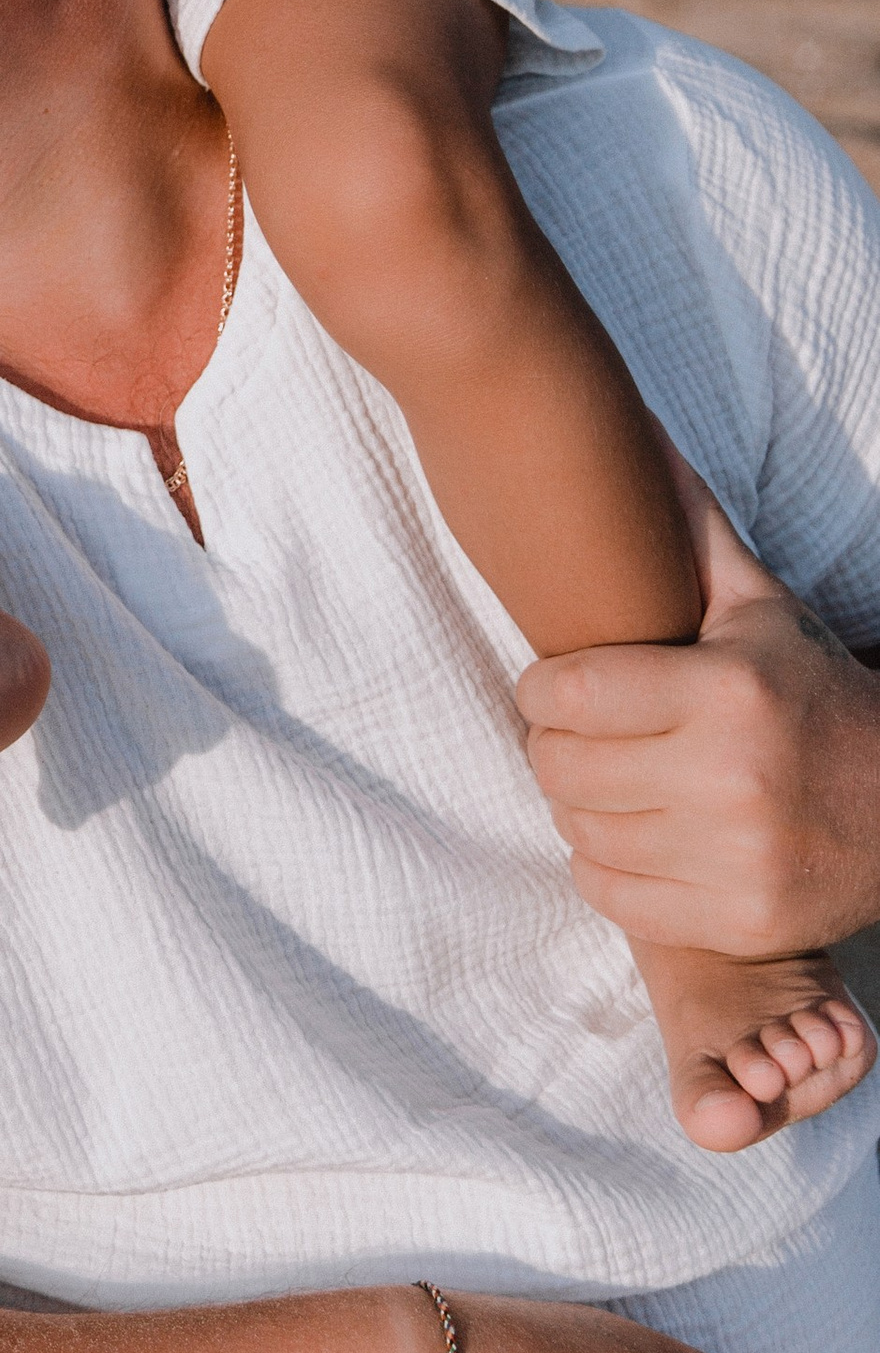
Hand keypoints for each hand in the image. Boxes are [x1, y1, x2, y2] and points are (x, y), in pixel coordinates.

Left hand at [519, 457, 879, 959]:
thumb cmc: (811, 693)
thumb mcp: (759, 606)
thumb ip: (689, 530)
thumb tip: (634, 429)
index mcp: (728, 692)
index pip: (566, 693)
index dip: (541, 689)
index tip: (556, 687)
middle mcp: (731, 779)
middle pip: (559, 767)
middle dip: (553, 745)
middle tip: (579, 735)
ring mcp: (738, 860)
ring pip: (578, 833)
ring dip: (579, 808)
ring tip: (612, 782)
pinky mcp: (741, 924)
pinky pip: (612, 897)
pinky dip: (606, 868)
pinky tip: (637, 834)